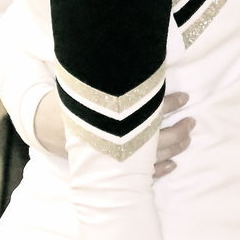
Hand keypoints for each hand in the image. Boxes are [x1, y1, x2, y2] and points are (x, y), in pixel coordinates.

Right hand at [34, 89, 192, 176]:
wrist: (48, 127)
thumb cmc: (74, 104)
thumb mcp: (93, 88)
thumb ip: (118, 81)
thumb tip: (142, 66)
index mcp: (115, 118)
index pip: (150, 109)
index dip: (170, 103)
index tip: (185, 97)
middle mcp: (119, 140)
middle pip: (158, 138)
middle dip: (179, 130)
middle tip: (191, 121)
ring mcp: (118, 158)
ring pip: (155, 157)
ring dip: (175, 147)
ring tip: (187, 138)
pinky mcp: (114, 169)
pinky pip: (143, 174)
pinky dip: (160, 169)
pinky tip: (172, 164)